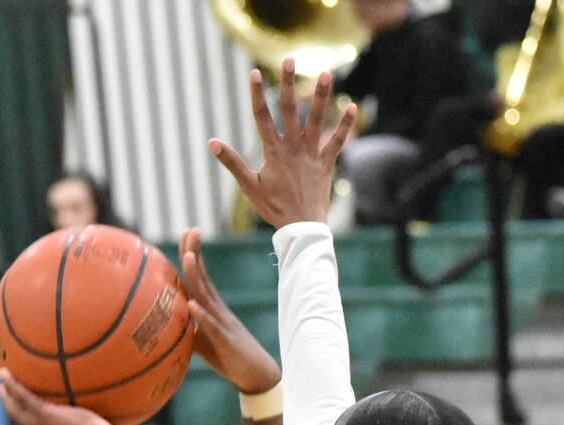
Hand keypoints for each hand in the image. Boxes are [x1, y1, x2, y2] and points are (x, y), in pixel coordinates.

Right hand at [0, 370, 120, 424]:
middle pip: (23, 420)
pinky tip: (4, 372)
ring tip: (1, 382)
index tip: (32, 414)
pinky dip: (12, 385)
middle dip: (14, 408)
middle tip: (6, 396)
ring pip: (17, 409)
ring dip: (7, 395)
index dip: (34, 421)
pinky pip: (23, 396)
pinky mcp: (43, 414)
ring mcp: (41, 424)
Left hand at [178, 226, 280, 395]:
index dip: (192, 255)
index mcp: (211, 307)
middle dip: (195, 253)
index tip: (185, 233)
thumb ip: (186, 328)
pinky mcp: (225, 340)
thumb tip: (163, 324)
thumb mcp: (201, 340)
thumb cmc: (227, 356)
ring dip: (197, 276)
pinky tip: (192, 305)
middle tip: (190, 229)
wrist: (255, 375)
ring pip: (207, 296)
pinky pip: (211, 326)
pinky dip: (201, 315)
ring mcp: (222, 322)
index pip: (199, 276)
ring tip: (189, 256)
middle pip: (202, 277)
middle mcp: (217, 309)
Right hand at [209, 60, 355, 230]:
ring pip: (316, 120)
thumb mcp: (249, 185)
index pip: (262, 117)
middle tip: (289, 59)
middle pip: (290, 109)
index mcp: (273, 151)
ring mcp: (311, 153)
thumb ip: (232, 162)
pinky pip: (336, 141)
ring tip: (325, 74)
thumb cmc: (273, 207)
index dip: (257, 94)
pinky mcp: (326, 162)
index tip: (254, 73)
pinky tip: (351, 107)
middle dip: (288, 83)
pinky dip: (344, 126)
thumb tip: (211, 143)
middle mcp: (293, 147)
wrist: (301, 226)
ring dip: (321, 96)